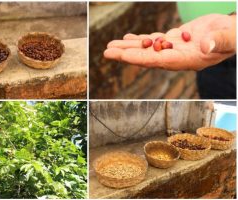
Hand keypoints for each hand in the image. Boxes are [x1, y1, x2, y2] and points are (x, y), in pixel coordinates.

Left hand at [104, 14, 235, 70]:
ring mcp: (174, 49)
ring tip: (111, 45)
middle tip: (107, 52)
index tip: (121, 55)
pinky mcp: (174, 40)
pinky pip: (154, 41)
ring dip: (129, 47)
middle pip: (146, 56)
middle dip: (126, 54)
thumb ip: (219, 42)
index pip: (157, 61)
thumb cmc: (233, 38)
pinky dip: (141, 39)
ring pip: (147, 48)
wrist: (233, 34)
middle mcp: (176, 57)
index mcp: (187, 60)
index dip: (138, 58)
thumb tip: (205, 44)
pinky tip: (129, 38)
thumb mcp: (230, 39)